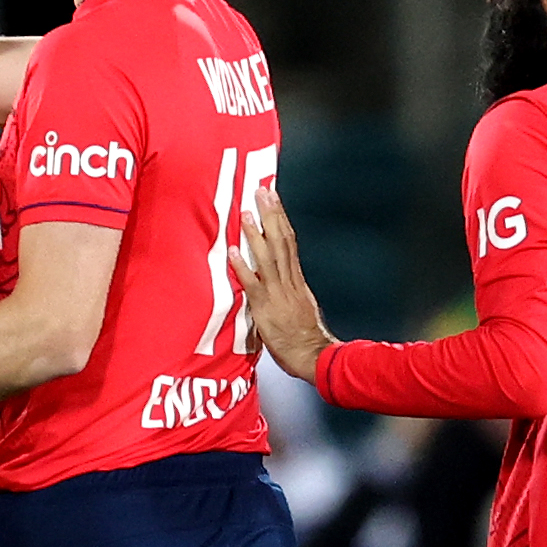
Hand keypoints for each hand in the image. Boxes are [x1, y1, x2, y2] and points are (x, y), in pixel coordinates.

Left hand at [232, 185, 337, 383]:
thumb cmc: (306, 338)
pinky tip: (232, 251)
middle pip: (281, 241)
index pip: (289, 242)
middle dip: (271, 215)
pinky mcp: (266, 308)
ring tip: (246, 213)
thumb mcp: (302, 308)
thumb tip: (283, 280)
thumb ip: (291, 291)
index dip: (281, 219)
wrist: (313, 355)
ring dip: (256, 234)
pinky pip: (252, 283)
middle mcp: (288, 282)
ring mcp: (278, 293)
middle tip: (262, 191)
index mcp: (297, 281)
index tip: (275, 199)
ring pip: (267, 257)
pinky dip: (242, 266)